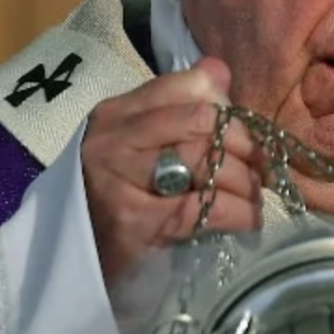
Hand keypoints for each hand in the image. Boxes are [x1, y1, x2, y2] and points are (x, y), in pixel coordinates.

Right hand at [80, 58, 264, 293]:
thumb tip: (219, 70)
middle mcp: (114, 139)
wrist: (72, 263)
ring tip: (254, 196)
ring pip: (205, 161)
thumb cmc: (113, 200)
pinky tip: (249, 219)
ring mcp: (120, 179)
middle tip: (261, 168)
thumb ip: (175, 109)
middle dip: (244, 145)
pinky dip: (239, 213)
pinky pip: (204, 208)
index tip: (246, 135)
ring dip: (244, 181)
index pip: (184, 87)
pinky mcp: (135, 221)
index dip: (228, 111)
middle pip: (201, 122)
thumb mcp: (136, 149)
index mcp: (116, 113)